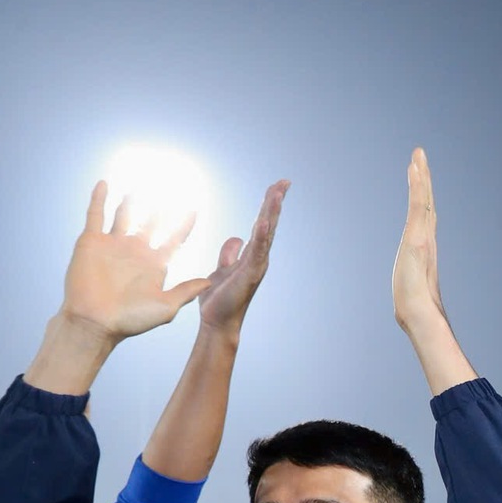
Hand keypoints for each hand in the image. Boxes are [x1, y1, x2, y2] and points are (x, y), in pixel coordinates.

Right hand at [57, 182, 212, 340]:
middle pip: (150, 223)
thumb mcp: (166, 306)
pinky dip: (99, 198)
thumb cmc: (131, 320)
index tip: (193, 209)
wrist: (96, 323)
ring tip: (140, 187)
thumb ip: (187, 291)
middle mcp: (135, 252)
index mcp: (155, 264)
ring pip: (124, 216)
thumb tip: (211, 282)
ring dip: (131, 201)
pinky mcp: (91, 242)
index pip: (173, 239)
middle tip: (169, 189)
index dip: (183, 224)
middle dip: (159, 208)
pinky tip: (105, 183)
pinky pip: (95, 215)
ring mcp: (113, 245)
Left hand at [198, 180, 288, 337]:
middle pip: (268, 224)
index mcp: (252, 254)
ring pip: (266, 234)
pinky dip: (260, 237)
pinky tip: (263, 222)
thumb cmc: (220, 298)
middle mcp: (258, 258)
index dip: (269, 204)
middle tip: (284, 181)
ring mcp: (256, 266)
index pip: (262, 223)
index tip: (278, 185)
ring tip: (278, 193)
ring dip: (272, 213)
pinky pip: (256, 252)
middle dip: (275, 202)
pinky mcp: (249, 275)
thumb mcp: (222, 268)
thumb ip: (230, 253)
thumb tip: (237, 238)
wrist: (217, 321)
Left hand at [392, 149, 446, 332]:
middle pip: (425, 202)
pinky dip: (418, 184)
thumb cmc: (415, 310)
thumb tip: (410, 313)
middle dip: (424, 180)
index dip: (423, 198)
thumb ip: (413, 297)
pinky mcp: (419, 233)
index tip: (421, 182)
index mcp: (424, 248)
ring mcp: (424, 234)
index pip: (423, 217)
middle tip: (420, 157)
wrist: (419, 312)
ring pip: (423, 198)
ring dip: (421, 175)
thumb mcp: (411, 295)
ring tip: (418, 155)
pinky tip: (415, 168)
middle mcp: (426, 238)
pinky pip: (418, 202)